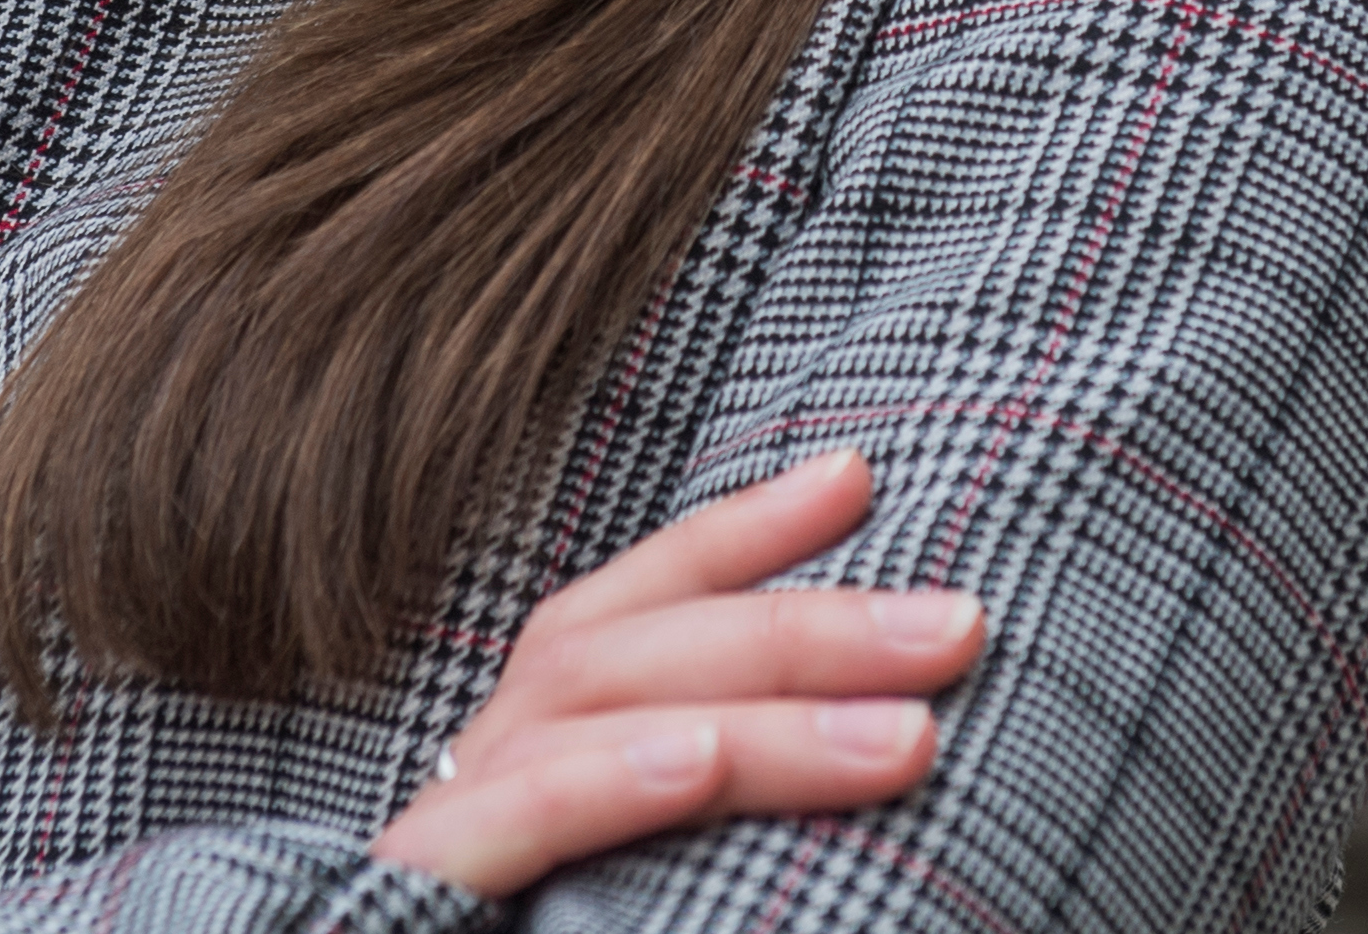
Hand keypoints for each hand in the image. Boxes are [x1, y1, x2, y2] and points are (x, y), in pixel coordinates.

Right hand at [369, 450, 983, 899]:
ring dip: (761, 710)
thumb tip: (896, 774)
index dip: (737, 536)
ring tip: (912, 729)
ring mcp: (435, 840)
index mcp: (525, 757)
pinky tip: (700, 760)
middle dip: (805, 619)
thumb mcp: (650, 898)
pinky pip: (508, 828)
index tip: (861, 477)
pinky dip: (609, 781)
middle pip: (635, 649)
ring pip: (588, 716)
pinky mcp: (405, 907)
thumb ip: (718, 852)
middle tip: (962, 622)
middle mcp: (473, 774)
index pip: (628, 610)